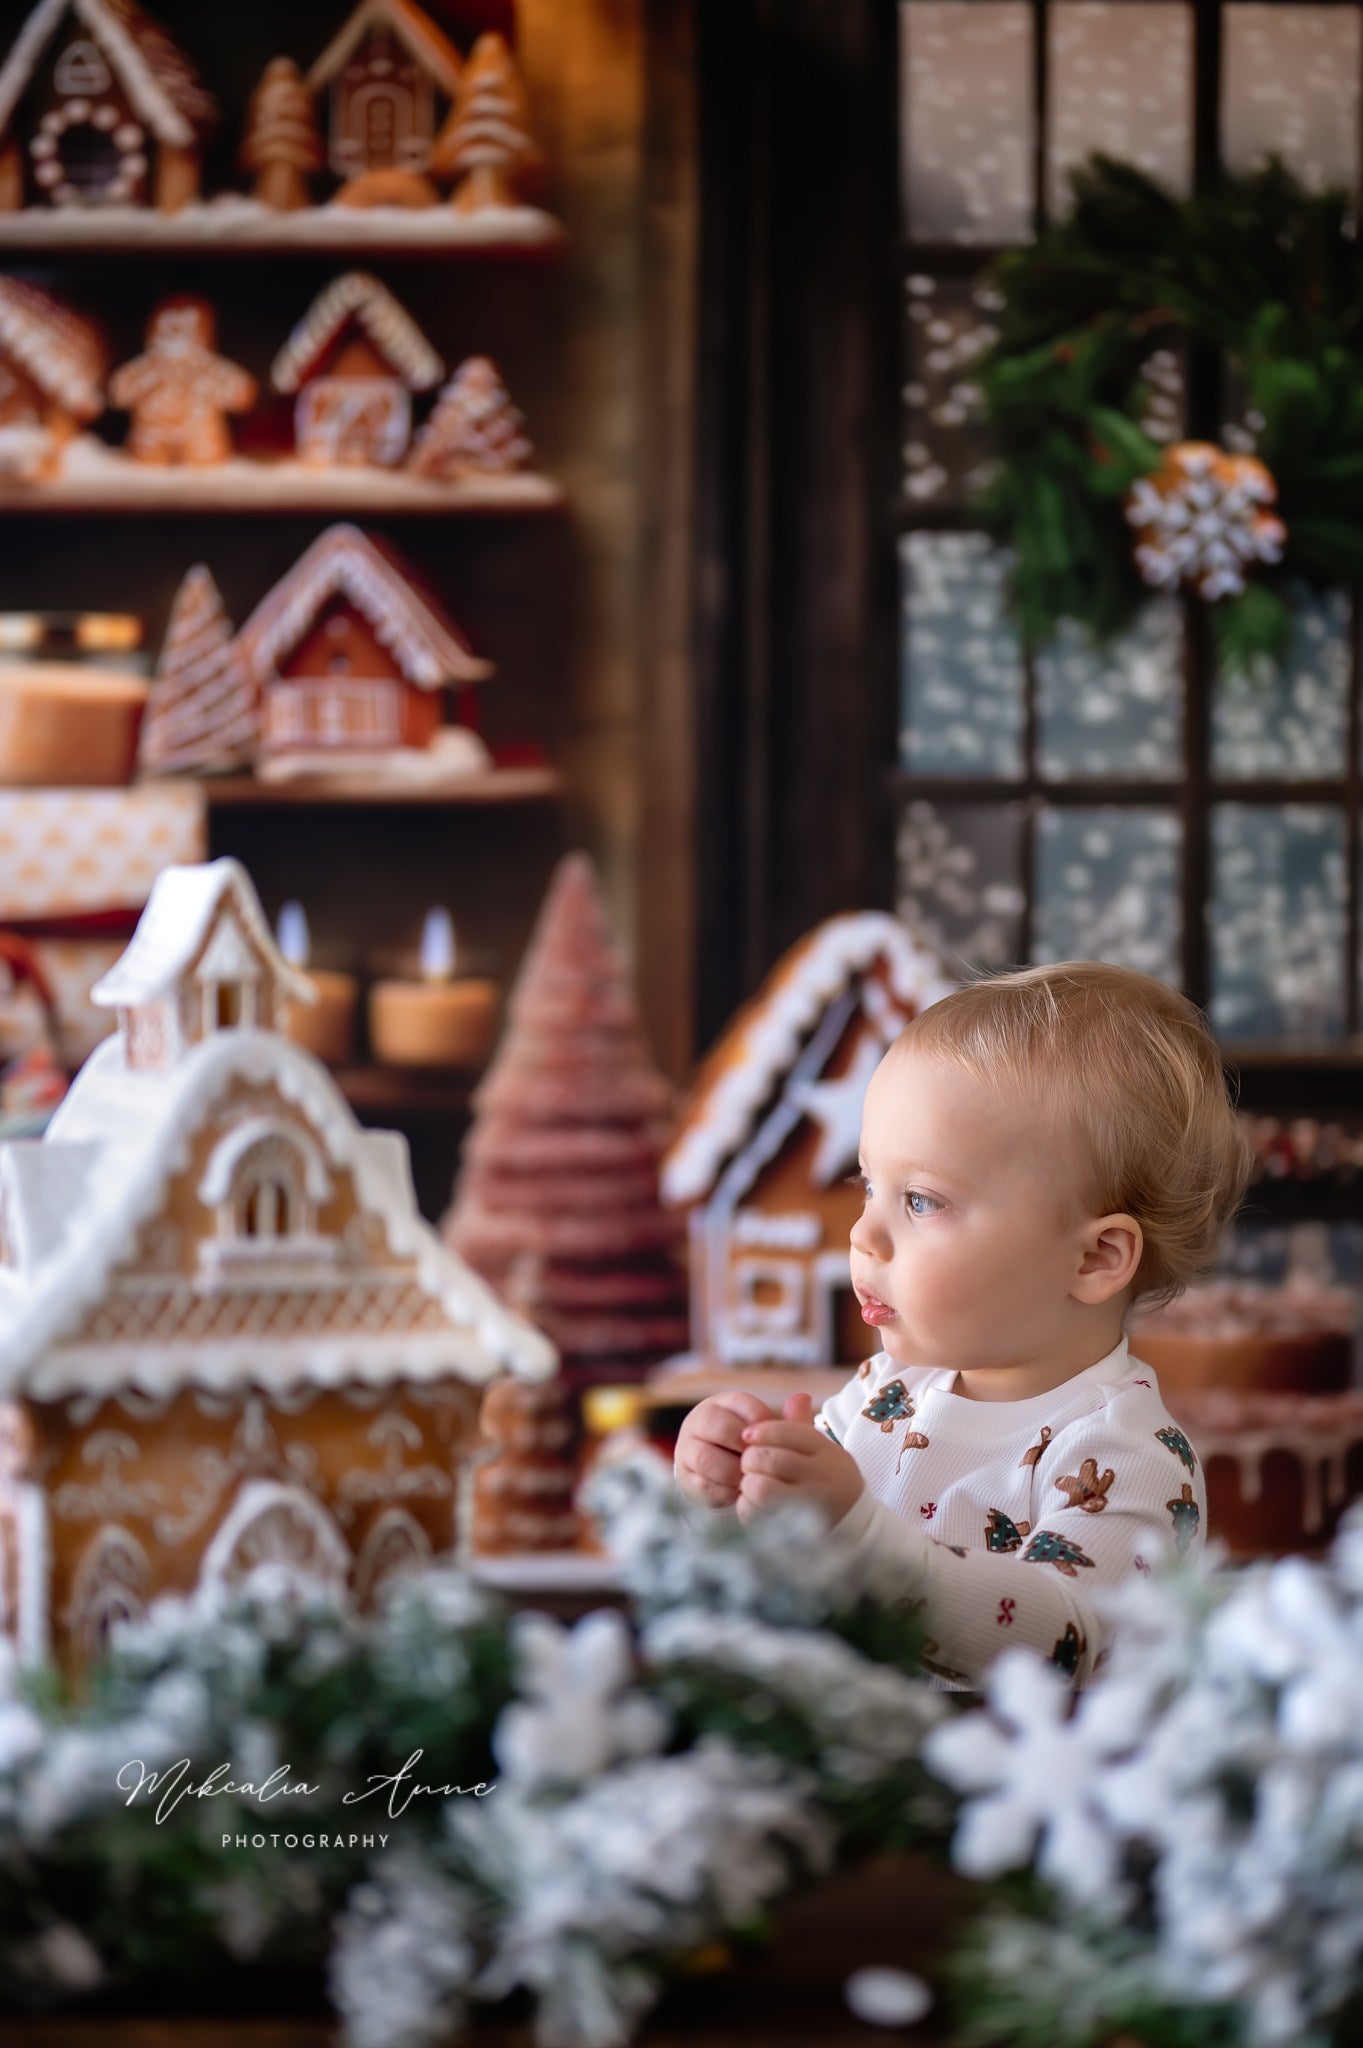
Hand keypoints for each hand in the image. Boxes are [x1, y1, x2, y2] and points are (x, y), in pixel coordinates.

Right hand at [674, 1390, 778, 1509]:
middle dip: (743, 1448)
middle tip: (761, 1464)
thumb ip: (788, 1420)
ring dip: (732, 1473)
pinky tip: (740, 1495)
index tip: (775, 1442)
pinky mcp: (684, 1477)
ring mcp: (687, 1448)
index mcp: (721, 1403)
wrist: (722, 1479)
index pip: (740, 1402)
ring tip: (751, 1481)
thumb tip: (804, 1398)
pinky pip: (702, 1484)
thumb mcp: (769, 1435)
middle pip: (716, 1425)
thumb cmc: (751, 1450)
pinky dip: (724, 1492)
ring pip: (705, 1457)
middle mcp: (699, 1421)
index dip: (761, 1423)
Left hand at [736, 1392, 865, 1526]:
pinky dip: (748, 1507)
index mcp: (829, 1453)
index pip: (789, 1431)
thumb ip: (803, 1427)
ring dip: (749, 1483)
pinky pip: (757, 1513)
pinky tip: (755, 1505)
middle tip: (749, 1464)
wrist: (855, 1529)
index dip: (762, 1430)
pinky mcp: (794, 1531)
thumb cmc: (829, 1483)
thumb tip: (797, 1396)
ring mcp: (810, 1507)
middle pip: (770, 1458)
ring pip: (761, 1487)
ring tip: (751, 1483)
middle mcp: (823, 1478)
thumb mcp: (824, 1453)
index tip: (747, 1435)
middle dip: (751, 1459)